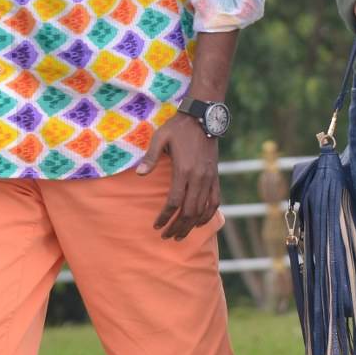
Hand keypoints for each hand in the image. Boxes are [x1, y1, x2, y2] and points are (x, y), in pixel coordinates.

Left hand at [137, 115, 219, 239]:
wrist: (203, 118)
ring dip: (191, 225)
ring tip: (180, 235)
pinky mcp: (216, 177)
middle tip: (166, 236)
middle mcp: (198, 177)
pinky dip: (208, 215)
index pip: (174, 201)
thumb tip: (140, 174)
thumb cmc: (178, 128)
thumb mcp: (160, 138)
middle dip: (177, 227)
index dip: (165, 217)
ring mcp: (209, 178)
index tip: (156, 226)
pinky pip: (215, 201)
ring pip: (202, 210)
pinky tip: (199, 223)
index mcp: (183, 170)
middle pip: (188, 211)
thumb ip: (150, 157)